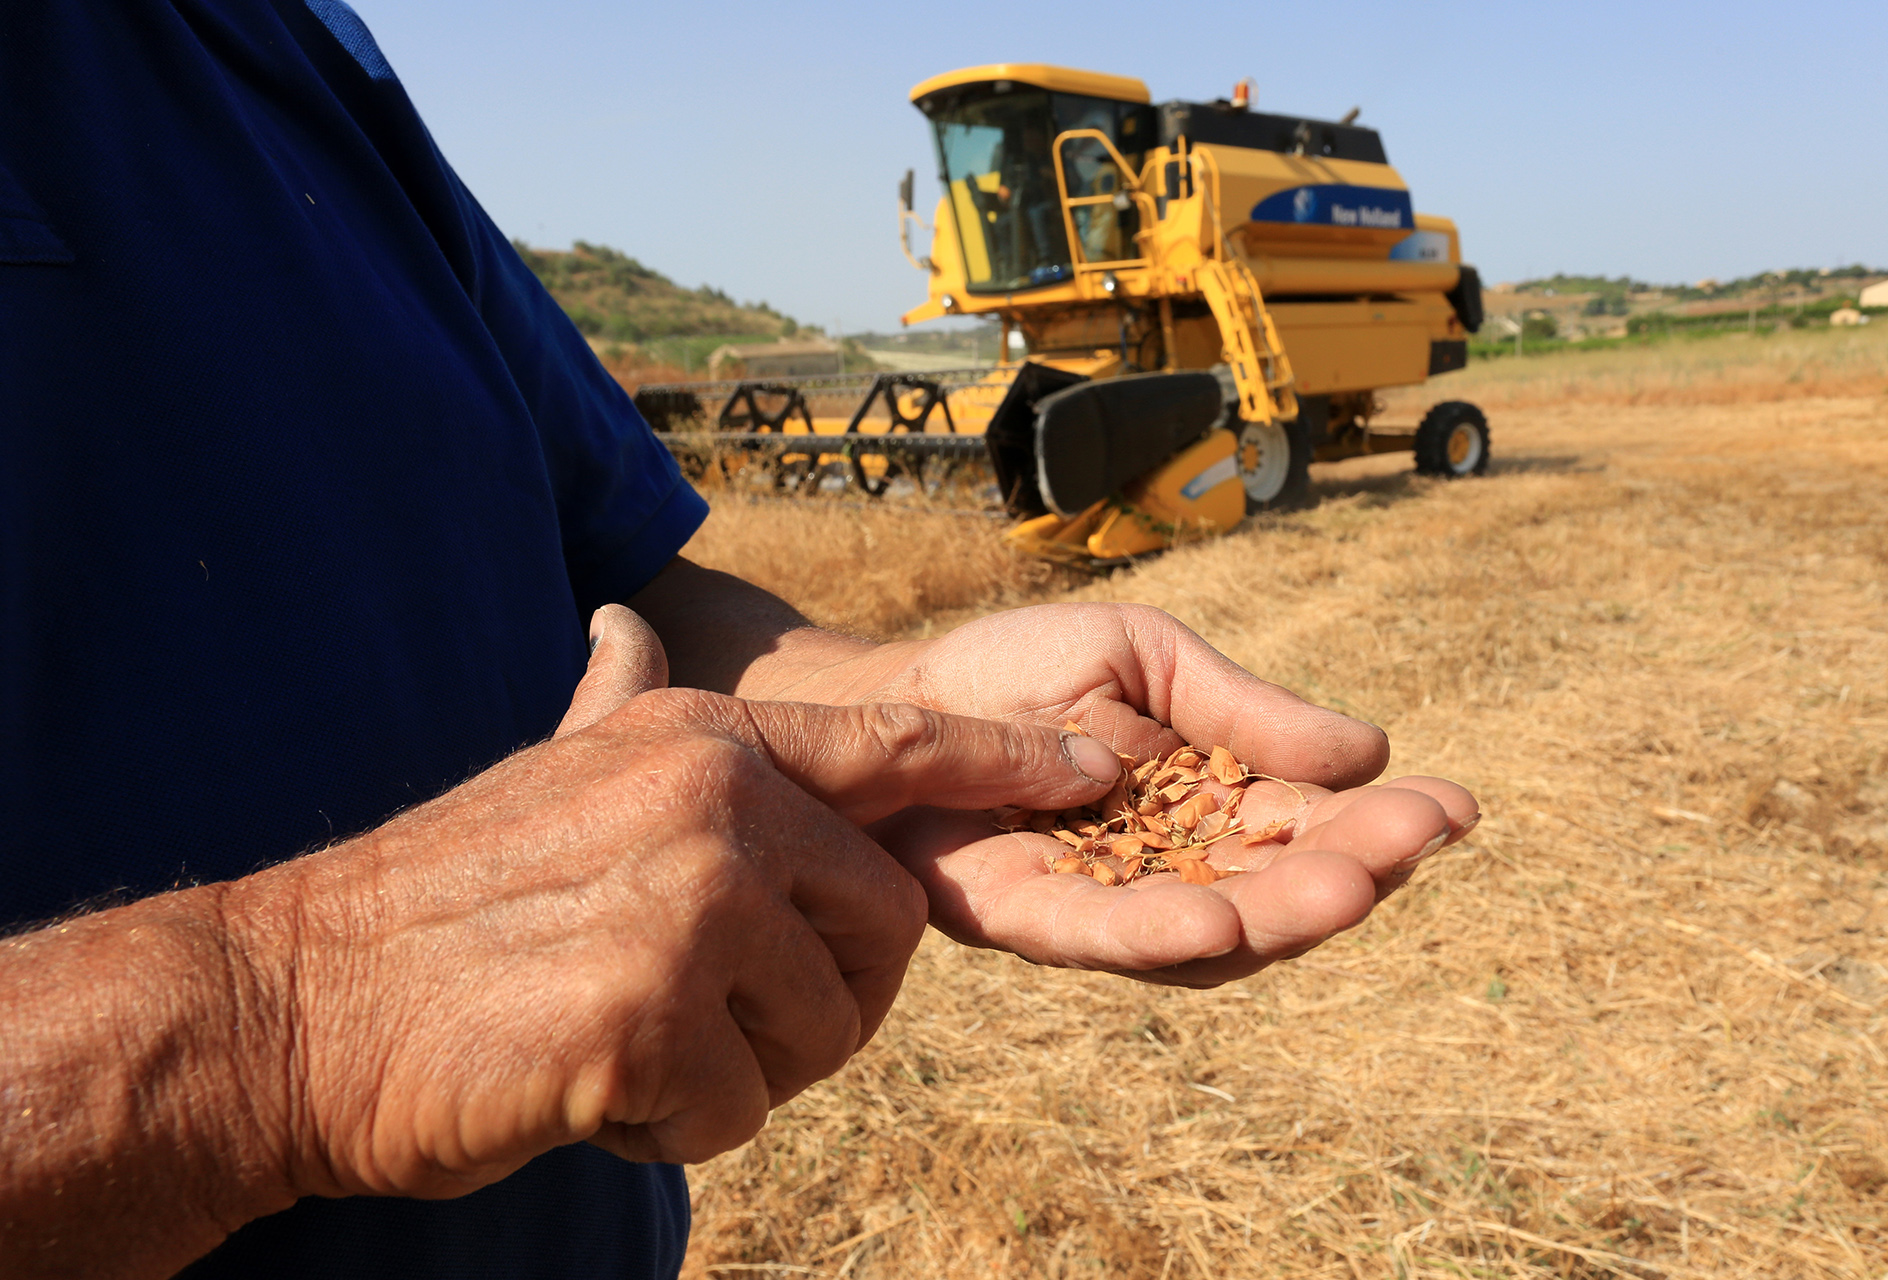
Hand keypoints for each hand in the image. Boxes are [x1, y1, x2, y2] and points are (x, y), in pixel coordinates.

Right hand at [223, 607, 1128, 1199]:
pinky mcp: (653, 1017)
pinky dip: (677, 1125)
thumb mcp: (550, 773)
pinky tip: (590, 1086)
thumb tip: (620, 623)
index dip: (1006, 765)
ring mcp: (688, 904)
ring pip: (822, 1029)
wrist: (299, 1005)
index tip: (1098, 771)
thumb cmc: (438, 901)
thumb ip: (617, 710)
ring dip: (738, 1071)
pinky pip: (741, 1107)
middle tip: (717, 1024)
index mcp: (701, 742)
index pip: (894, 746)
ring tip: (627, 1043)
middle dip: (827, 999)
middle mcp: (714, 802)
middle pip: (886, 925)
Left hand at [853, 603, 1479, 985]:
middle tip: (1412, 846)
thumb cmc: (1022, 672)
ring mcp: (1103, 905)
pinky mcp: (1024, 919)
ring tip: (1348, 887)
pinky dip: (1155, 937)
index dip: (1383, 825)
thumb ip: (1245, 710)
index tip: (1455, 806)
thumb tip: (1371, 750)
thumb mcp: (1150, 659)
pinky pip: (1097, 937)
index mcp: (1213, 807)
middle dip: (1349, 873)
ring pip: (1209, 935)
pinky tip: (1214, 928)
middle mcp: (1171, 872)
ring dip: (1276, 918)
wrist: (897, 693)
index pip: (1313, 828)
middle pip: (1277, 894)